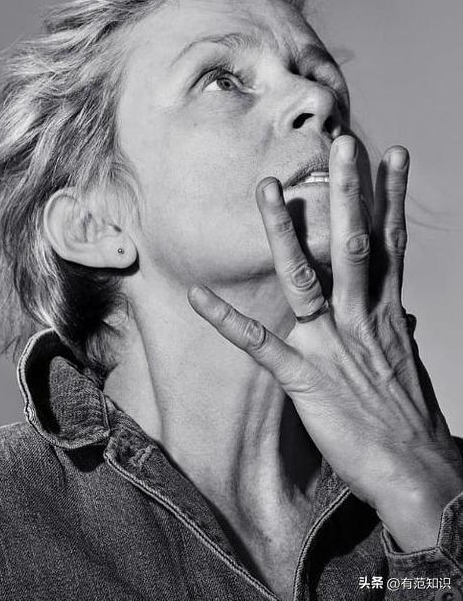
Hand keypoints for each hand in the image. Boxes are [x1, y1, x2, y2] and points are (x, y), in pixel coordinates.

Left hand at [188, 135, 462, 550]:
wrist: (416, 472)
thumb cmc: (410, 416)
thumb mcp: (406, 361)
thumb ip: (397, 328)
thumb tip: (403, 314)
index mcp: (386, 310)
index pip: (391, 242)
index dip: (392, 196)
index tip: (391, 155)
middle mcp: (361, 317)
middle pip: (354, 244)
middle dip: (346, 192)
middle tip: (341, 143)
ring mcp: (332, 344)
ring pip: (305, 277)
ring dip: (283, 233)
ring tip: (266, 188)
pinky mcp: (305, 377)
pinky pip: (259, 343)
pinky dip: (227, 319)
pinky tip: (198, 296)